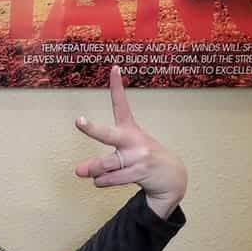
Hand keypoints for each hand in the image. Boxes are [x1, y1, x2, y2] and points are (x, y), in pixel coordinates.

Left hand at [73, 66, 187, 217]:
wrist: (173, 177)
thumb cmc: (143, 160)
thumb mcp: (127, 152)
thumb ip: (100, 162)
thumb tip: (79, 172)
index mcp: (131, 129)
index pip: (121, 105)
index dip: (117, 87)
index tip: (114, 68)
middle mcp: (134, 140)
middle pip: (108, 134)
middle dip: (92, 128)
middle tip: (79, 121)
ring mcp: (138, 156)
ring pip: (105, 164)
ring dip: (92, 170)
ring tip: (85, 172)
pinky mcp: (141, 172)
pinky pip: (111, 178)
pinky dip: (101, 181)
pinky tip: (100, 180)